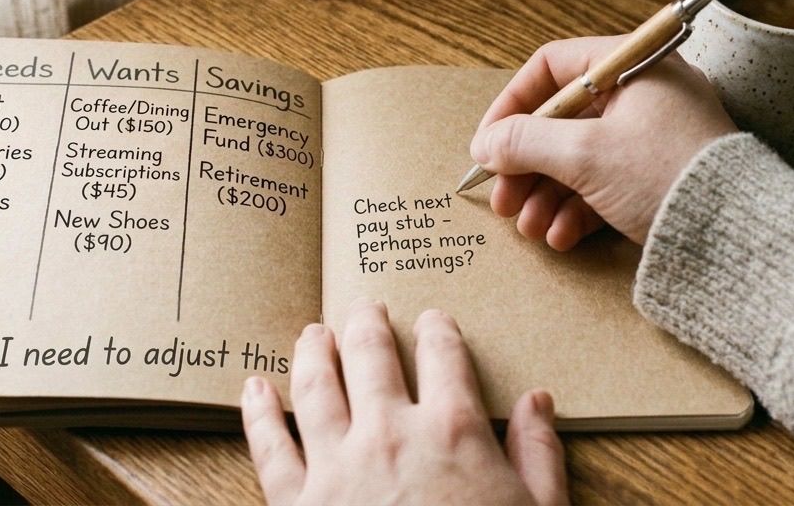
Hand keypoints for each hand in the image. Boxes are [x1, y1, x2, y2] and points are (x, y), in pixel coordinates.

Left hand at [241, 299, 567, 505]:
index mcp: (453, 430)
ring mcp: (336, 466)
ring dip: (314, 350)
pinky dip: (259, 412)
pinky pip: (269, 446)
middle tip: (365, 306)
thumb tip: (537, 400)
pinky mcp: (297, 503)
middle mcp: (389, 433)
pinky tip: (255, 389)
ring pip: (317, 385)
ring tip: (313, 332)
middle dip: (369, 323)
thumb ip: (538, 454)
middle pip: (372, 354)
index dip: (439, 331)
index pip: (444, 356)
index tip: (434, 321)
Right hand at [470, 36, 736, 248]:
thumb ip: (524, 142)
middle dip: (526, 163)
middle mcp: (645, 96)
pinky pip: (605, 185)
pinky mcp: (659, 178)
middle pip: (563, 120)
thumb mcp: (584, 155)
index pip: (554, 67)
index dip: (513, 104)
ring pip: (579, 158)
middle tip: (501, 198)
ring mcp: (653, 139)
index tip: (488, 142)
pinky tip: (560, 236)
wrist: (738, 236)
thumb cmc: (668, 176)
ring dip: (545, 194)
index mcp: (634, 68)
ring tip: (528, 227)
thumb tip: (485, 144)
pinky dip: (577, 209)